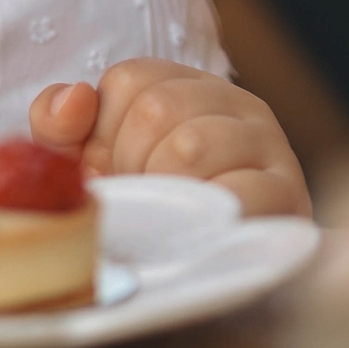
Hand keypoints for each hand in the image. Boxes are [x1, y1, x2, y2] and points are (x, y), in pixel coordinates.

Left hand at [29, 59, 309, 217]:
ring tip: (170, 213)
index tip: (115, 165)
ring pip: (191, 144)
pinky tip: (198, 226)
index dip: (106, 130)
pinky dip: (203, 213)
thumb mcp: (90, 163)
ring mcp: (268, 145)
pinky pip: (236, 192)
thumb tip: (75, 97)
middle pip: (157, 107)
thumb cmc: (150, 207)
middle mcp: (235, 104)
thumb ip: (59, 126)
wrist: (218, 269)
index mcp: (187, 86)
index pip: (130, 78)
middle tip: (144, 195)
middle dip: (131, 162)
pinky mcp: (289, 194)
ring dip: (163, 189)